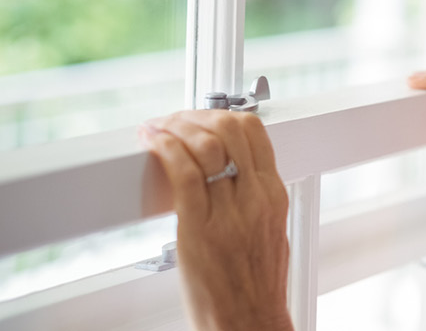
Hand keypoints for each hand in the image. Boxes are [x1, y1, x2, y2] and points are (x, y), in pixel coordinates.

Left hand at [140, 110, 292, 330]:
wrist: (249, 322)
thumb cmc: (254, 288)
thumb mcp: (269, 232)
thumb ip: (256, 199)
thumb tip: (236, 175)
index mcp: (273, 196)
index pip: (255, 132)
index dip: (223, 115)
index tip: (202, 119)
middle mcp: (255, 198)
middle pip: (230, 129)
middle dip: (197, 116)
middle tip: (176, 121)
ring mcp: (229, 213)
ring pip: (204, 146)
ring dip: (175, 127)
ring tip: (158, 129)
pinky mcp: (199, 229)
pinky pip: (183, 173)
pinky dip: (164, 148)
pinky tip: (152, 141)